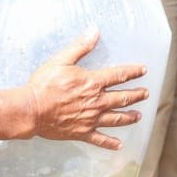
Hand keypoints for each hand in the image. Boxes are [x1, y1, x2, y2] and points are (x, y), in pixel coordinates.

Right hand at [25, 28, 146, 149]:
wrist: (32, 110)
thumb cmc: (44, 85)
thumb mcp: (62, 60)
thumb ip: (81, 47)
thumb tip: (94, 31)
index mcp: (93, 83)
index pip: (119, 75)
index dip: (133, 72)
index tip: (143, 70)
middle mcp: (96, 102)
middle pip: (122, 98)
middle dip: (136, 95)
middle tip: (145, 94)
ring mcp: (91, 119)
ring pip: (116, 118)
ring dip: (129, 117)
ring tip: (138, 116)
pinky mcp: (82, 132)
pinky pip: (100, 139)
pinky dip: (111, 143)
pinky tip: (119, 145)